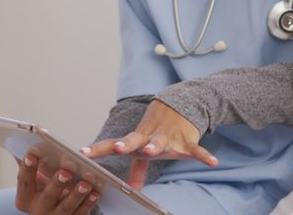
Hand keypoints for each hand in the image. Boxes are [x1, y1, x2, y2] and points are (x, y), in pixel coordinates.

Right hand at [15, 149, 100, 213]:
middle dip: (58, 182)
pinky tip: (95, 191)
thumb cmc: (43, 186)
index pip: (24, 181)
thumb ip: (28, 161)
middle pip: (48, 196)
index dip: (28, 167)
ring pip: (66, 207)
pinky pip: (80, 213)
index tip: (32, 153)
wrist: (53, 211)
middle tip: (67, 170)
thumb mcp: (33, 176)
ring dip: (77, 194)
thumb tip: (19, 137)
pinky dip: (89, 203)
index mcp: (25, 197)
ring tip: (86, 181)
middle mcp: (38, 210)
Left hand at [84, 99, 218, 189]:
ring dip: (156, 146)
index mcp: (136, 141)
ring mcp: (167, 138)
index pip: (112, 144)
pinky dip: (204, 155)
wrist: (180, 105)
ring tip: (152, 151)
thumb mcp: (145, 148)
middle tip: (118, 148)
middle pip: (134, 140)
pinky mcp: (186, 140)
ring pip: (161, 142)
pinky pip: (196, 150)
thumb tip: (131, 188)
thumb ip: (138, 169)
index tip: (81, 152)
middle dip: (126, 144)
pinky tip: (212, 162)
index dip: (96, 149)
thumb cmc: (157, 131)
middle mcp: (148, 138)